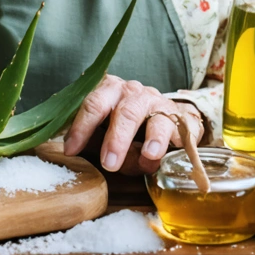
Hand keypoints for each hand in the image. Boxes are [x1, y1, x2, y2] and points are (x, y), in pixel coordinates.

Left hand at [62, 75, 203, 174]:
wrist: (165, 117)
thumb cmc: (127, 128)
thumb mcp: (104, 131)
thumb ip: (92, 140)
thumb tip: (72, 150)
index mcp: (110, 90)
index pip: (94, 104)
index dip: (82, 127)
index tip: (71, 149)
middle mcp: (135, 93)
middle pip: (126, 111)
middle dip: (117, 138)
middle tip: (109, 164)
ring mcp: (160, 105)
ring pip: (156, 119)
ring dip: (153, 138)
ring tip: (148, 155)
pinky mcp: (182, 120)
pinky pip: (182, 130)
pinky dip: (176, 142)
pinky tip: (173, 155)